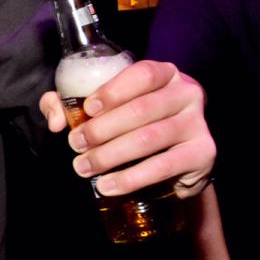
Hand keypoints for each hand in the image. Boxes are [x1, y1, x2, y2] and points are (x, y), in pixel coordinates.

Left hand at [39, 60, 214, 198]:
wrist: (174, 158)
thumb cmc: (130, 124)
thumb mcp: (101, 106)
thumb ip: (68, 104)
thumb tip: (56, 121)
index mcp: (165, 74)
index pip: (142, 74)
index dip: (113, 91)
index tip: (87, 109)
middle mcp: (187, 93)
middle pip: (141, 109)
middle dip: (102, 129)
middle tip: (76, 145)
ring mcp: (198, 124)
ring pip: (149, 138)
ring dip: (110, 155)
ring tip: (84, 167)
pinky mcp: (204, 153)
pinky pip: (163, 166)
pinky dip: (131, 178)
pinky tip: (108, 185)